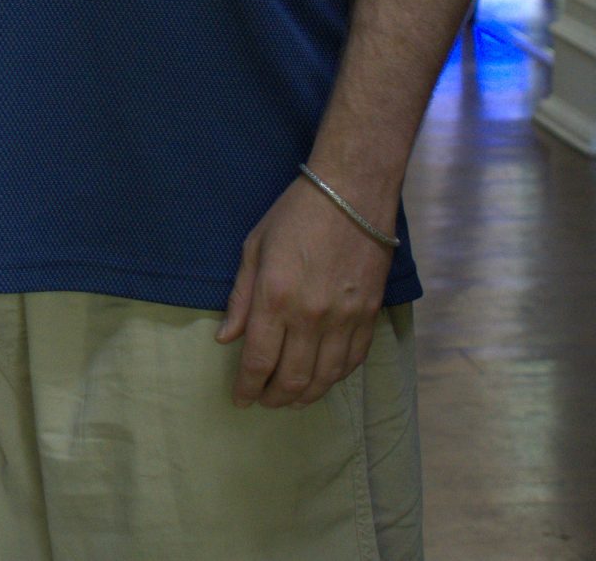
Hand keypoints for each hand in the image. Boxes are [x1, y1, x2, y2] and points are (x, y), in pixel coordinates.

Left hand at [216, 176, 393, 408]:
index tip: (241, 398)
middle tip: (265, 401)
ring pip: (326, 377)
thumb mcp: (254, 248)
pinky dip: (336, 377)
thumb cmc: (295, 215)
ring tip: (292, 400)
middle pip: (293, 377)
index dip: (248, 386)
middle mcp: (311, 316)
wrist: (352, 194)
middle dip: (275, 397)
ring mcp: (345, 318)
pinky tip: (323, 379)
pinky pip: (353, 360)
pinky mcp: (369, 315)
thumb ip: (241, 298)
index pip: (259, 360)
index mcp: (275, 298)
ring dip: (306, 395)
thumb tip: (226, 338)